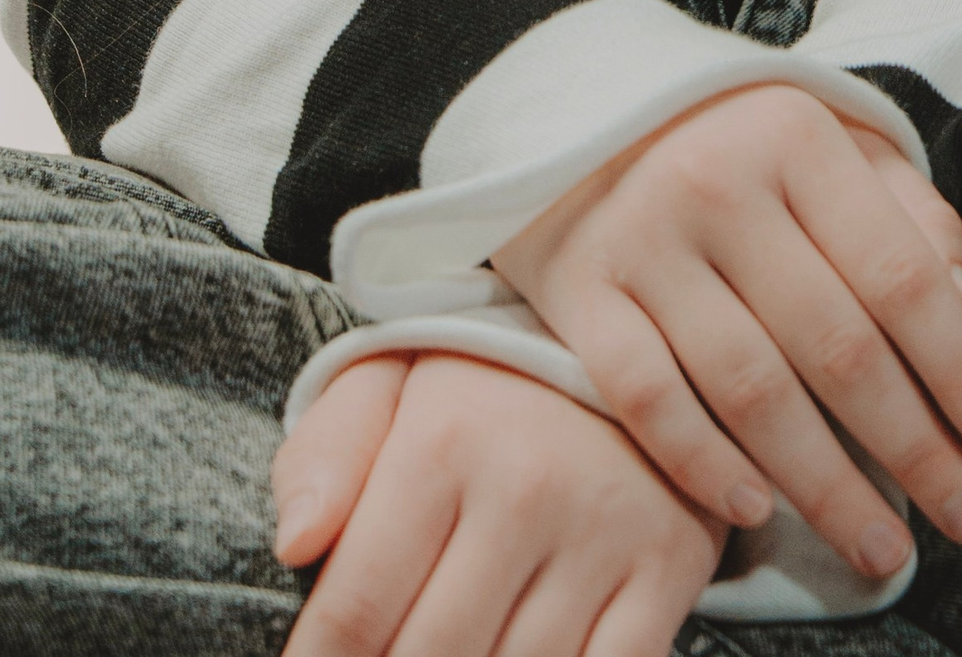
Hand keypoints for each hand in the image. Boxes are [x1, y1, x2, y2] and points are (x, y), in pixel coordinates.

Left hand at [272, 352, 721, 656]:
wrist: (634, 335)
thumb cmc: (486, 379)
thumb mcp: (391, 380)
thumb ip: (325, 456)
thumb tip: (292, 544)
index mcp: (442, 441)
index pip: (355, 609)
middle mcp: (525, 489)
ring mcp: (604, 533)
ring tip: (457, 654)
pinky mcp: (669, 567)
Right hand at [492, 85, 961, 584]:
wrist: (573, 101)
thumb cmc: (730, 139)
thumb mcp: (826, 144)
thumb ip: (906, 221)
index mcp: (794, 138)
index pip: (898, 276)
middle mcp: (717, 184)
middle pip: (836, 345)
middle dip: (915, 449)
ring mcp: (642, 239)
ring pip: (749, 388)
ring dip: (827, 485)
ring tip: (885, 547)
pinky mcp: (578, 290)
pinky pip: (646, 398)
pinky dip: (703, 462)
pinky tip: (758, 511)